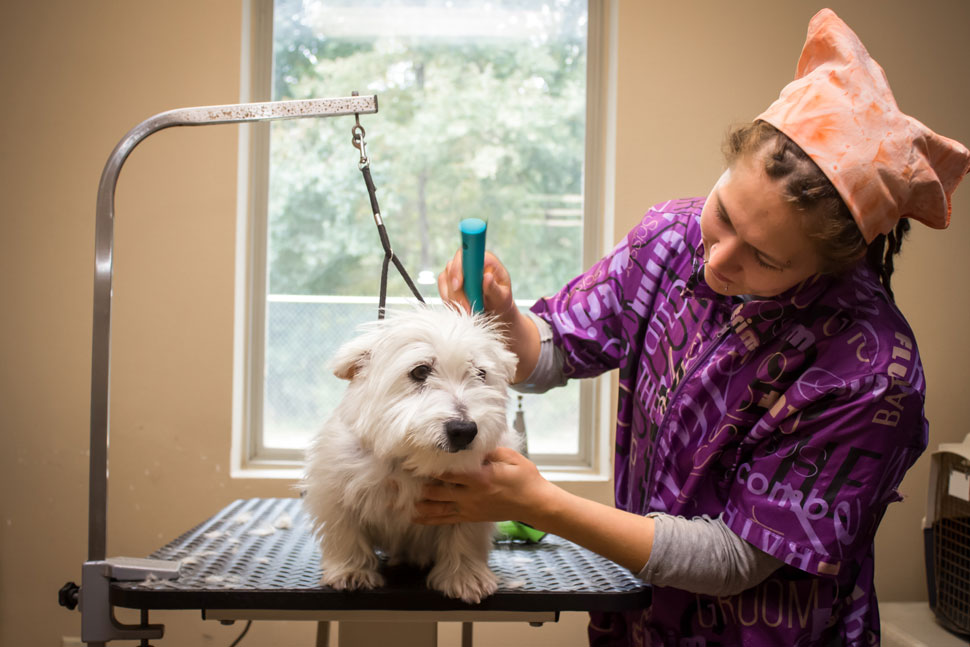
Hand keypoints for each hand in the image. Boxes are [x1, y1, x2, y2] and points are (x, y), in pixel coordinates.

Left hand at [413, 447, 556, 526]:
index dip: (429, 466)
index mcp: (480, 477)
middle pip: (437, 490)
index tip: (412, 460)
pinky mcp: (471, 516)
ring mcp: (469, 508)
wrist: (535, 503)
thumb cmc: (525, 476)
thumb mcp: (509, 456)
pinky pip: (446, 520)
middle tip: (397, 480)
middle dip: (418, 485)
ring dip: (419, 504)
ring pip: (438, 507)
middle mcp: (471, 494)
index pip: (448, 472)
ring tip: (399, 501)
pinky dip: (429, 519)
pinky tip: (415, 518)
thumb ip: (488, 450)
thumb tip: (469, 441)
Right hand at [438, 250, 516, 326]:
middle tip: (467, 308)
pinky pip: (443, 289)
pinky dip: (449, 301)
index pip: (467, 254)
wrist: (495, 310)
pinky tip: (460, 310)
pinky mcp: (450, 281)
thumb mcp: (502, 297)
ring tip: (468, 311)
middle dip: (457, 291)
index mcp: (485, 259)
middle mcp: (469, 262)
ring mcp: (458, 271)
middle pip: (452, 267)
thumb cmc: (501, 301)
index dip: (459, 267)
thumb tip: (487, 277)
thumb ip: (494, 288)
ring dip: (453, 298)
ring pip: (445, 280)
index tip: (457, 286)